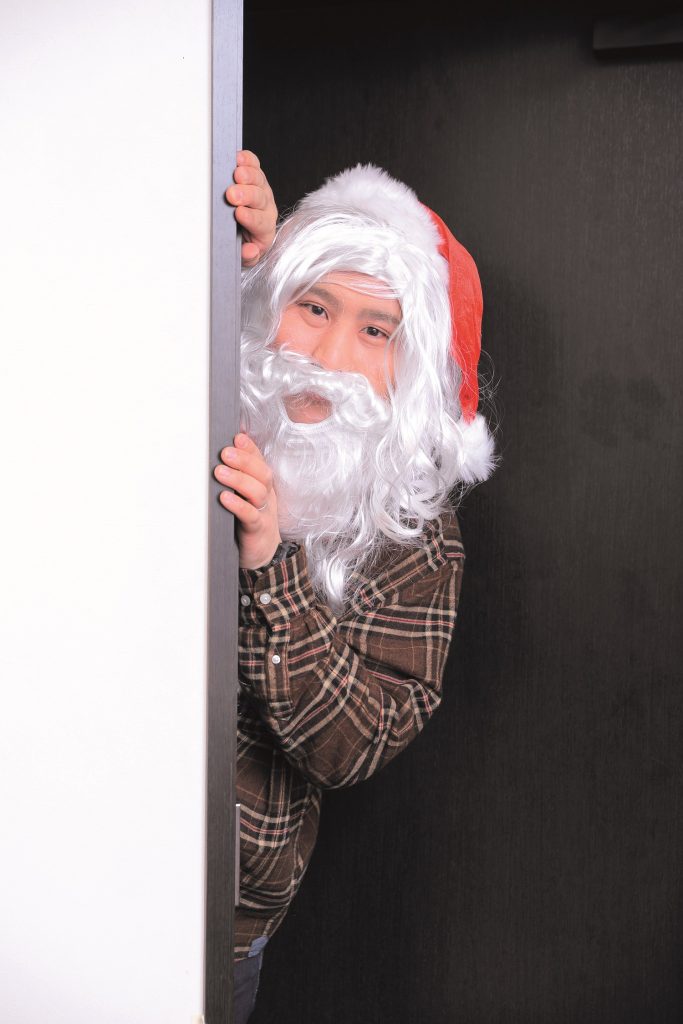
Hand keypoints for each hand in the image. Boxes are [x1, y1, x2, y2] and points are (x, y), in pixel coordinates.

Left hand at [214, 432, 281, 568]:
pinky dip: (238, 505)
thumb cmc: (248, 522)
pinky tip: (225, 498)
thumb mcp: (244, 498)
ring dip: (239, 479)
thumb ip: (236, 479)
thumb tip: (217, 457)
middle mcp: (266, 496)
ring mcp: (264, 512)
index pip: (259, 462)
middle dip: (244, 461)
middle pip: (262, 473)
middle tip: (225, 453)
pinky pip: (251, 515)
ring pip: (257, 492)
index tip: (236, 437)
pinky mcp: (257, 529)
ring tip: (220, 472)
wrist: (263, 555)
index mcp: (263, 486)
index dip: (250, 449)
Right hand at [225, 150, 276, 266]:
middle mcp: (266, 209)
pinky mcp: (255, 178)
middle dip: (247, 196)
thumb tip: (250, 250)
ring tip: (238, 173)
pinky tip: (239, 157)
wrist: (244, 234)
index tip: (239, 214)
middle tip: (233, 194)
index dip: (251, 218)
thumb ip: (248, 256)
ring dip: (248, 176)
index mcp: (264, 229)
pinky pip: (254, 166)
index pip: (260, 223)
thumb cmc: (242, 244)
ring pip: (259, 181)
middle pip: (260, 199)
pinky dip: (248, 160)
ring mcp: (262, 191)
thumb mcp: (244, 257)